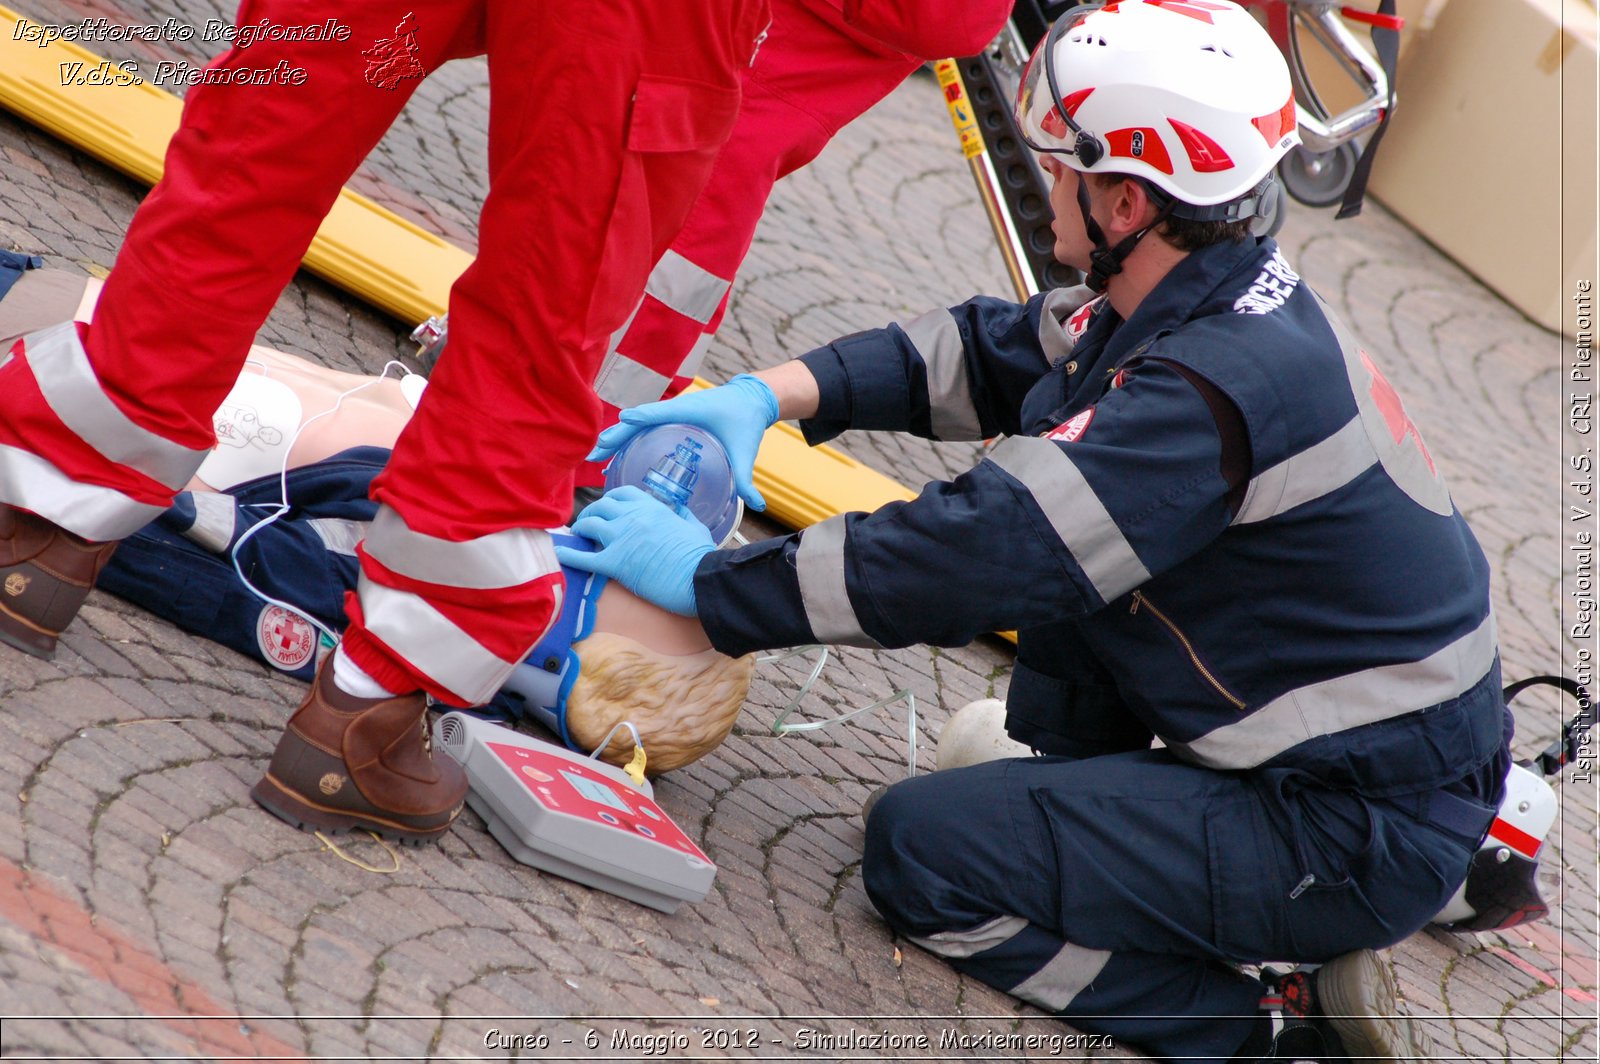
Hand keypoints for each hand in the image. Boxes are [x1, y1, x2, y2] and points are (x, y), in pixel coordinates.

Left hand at [556, 486, 714, 615]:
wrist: (700, 579)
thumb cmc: (701, 556)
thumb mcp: (695, 526)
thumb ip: (682, 515)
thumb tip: (678, 510)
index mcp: (653, 507)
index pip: (622, 494)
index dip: (610, 500)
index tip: (606, 508)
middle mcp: (633, 517)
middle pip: (601, 506)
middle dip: (592, 513)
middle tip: (588, 523)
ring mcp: (622, 539)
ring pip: (589, 525)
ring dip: (581, 529)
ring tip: (578, 535)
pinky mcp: (615, 563)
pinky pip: (584, 557)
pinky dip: (569, 555)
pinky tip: (560, 554)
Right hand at [588, 374, 778, 510]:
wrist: (750, 400)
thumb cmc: (746, 420)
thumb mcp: (745, 450)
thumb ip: (747, 478)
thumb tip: (757, 505)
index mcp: (690, 410)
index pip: (661, 412)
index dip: (642, 417)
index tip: (624, 421)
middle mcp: (675, 410)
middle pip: (639, 422)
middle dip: (617, 435)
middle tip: (596, 452)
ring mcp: (670, 414)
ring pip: (636, 426)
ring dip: (616, 439)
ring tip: (596, 457)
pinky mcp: (670, 420)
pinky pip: (643, 430)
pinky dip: (627, 440)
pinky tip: (614, 458)